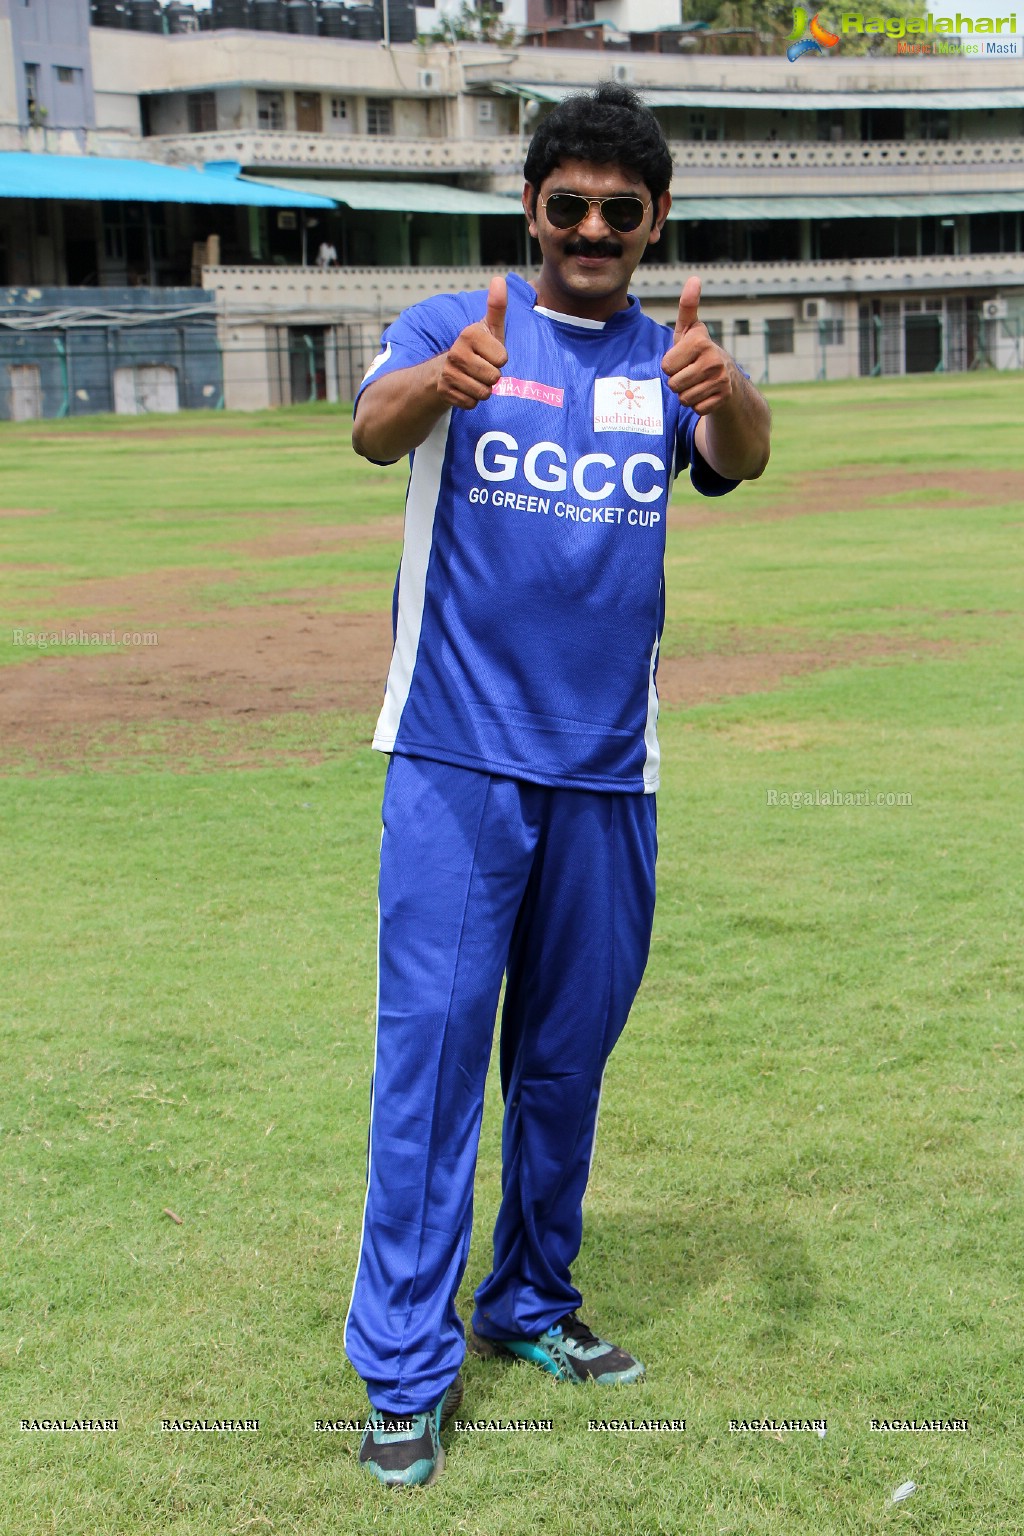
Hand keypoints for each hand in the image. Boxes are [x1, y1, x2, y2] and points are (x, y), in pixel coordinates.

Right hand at [436, 274, 508, 409]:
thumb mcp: (488, 328)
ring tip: (473, 378)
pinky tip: (464, 388)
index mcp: (469, 335)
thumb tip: (499, 279)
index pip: (502, 359)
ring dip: (483, 389)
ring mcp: (448, 373)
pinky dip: (471, 400)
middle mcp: (456, 353)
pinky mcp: (444, 392)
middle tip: (481, 368)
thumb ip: (497, 306)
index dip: (500, 359)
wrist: (443, 370)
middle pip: (494, 378)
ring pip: (484, 393)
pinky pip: (471, 404)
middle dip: (492, 377)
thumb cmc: (476, 348)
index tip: (489, 353)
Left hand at [661, 276, 731, 415]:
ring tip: (697, 383)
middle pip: (673, 384)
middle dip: (677, 381)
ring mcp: (720, 380)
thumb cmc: (699, 351)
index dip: (670, 366)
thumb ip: (687, 306)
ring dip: (686, 394)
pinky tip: (705, 393)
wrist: (728, 377)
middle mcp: (713, 360)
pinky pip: (696, 408)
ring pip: (683, 398)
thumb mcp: (690, 329)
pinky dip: (697, 404)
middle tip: (690, 373)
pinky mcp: (723, 398)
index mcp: (700, 342)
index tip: (682, 359)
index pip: (666, 366)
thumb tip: (694, 278)